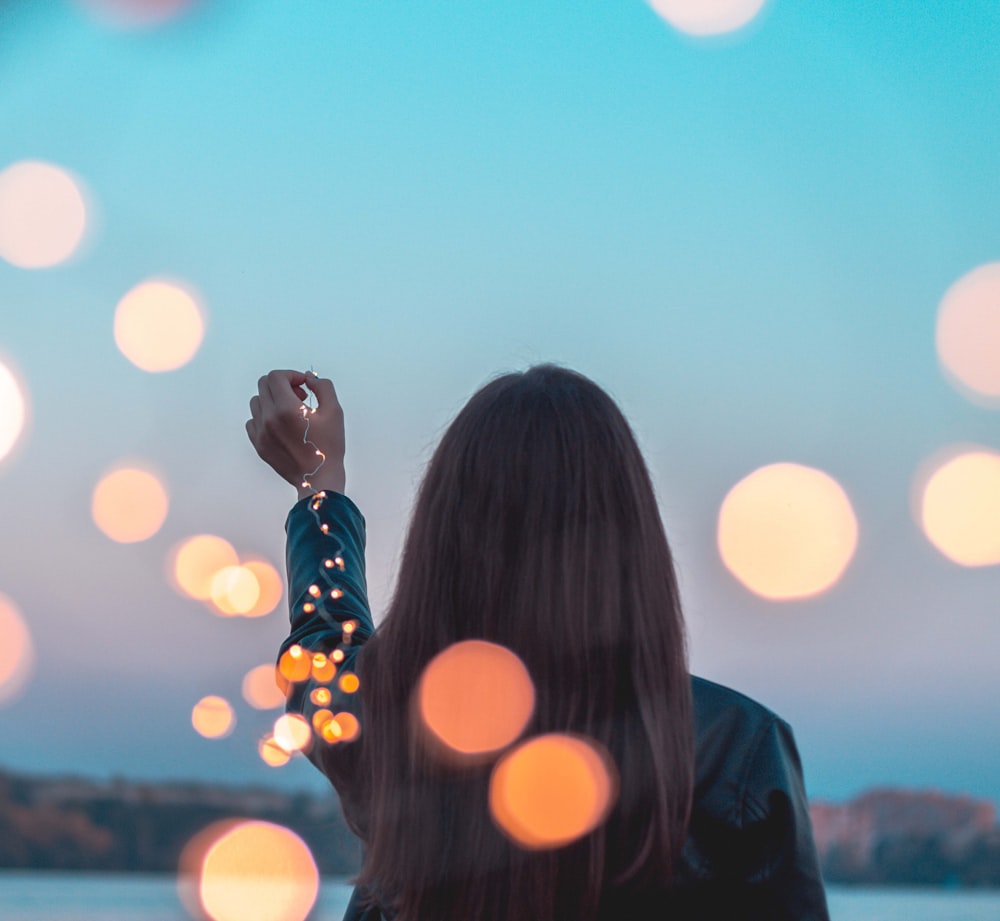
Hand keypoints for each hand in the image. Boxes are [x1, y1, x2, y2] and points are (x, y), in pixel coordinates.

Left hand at [246, 370, 346, 500]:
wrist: (318, 479)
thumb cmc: (329, 447)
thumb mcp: (335, 411)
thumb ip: (323, 387)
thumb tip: (308, 378)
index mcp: (287, 409)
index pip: (276, 377)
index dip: (291, 375)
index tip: (303, 385)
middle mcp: (269, 419)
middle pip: (263, 385)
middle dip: (282, 384)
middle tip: (299, 397)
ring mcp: (261, 432)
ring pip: (256, 401)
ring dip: (272, 399)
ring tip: (290, 411)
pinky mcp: (258, 444)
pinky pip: (252, 420)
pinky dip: (264, 416)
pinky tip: (281, 425)